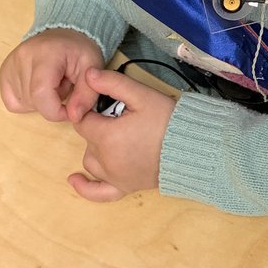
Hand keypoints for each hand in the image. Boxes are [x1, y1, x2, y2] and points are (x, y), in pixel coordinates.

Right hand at [0, 30, 102, 123]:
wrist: (65, 34)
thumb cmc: (78, 50)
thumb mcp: (92, 68)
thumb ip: (86, 94)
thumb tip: (74, 117)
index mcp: (45, 53)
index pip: (41, 93)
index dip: (56, 111)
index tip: (71, 110)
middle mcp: (22, 57)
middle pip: (33, 101)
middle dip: (53, 104)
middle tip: (65, 86)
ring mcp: (10, 64)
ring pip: (24, 103)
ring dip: (42, 102)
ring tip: (53, 83)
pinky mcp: (4, 72)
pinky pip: (12, 102)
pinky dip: (27, 102)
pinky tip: (40, 88)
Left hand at [68, 67, 175, 202]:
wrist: (192, 148)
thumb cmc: (168, 120)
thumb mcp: (142, 94)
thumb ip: (113, 82)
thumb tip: (88, 74)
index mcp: (106, 136)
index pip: (82, 120)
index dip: (91, 110)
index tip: (106, 105)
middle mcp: (106, 160)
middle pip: (88, 140)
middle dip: (98, 127)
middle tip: (122, 118)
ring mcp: (114, 176)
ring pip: (90, 161)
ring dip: (96, 149)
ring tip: (115, 138)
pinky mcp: (125, 187)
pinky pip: (98, 192)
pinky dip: (85, 187)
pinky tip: (74, 180)